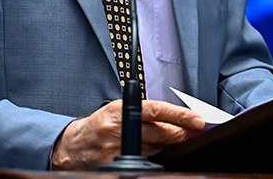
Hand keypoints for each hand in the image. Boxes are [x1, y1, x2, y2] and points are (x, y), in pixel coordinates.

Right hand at [50, 99, 206, 169]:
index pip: (157, 110)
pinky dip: (156, 157)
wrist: (74, 146)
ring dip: (170, 145)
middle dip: (181, 132)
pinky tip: (159, 152)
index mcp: (120, 109)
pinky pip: (146, 161)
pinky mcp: (116, 163)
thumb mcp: (119, 110)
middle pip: (161, 133)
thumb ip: (146, 113)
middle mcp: (118, 128)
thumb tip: (179, 120)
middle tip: (195, 130)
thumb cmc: (101, 125)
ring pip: (157, 148)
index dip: (180, 115)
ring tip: (176, 139)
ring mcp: (117, 148)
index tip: (198, 120)